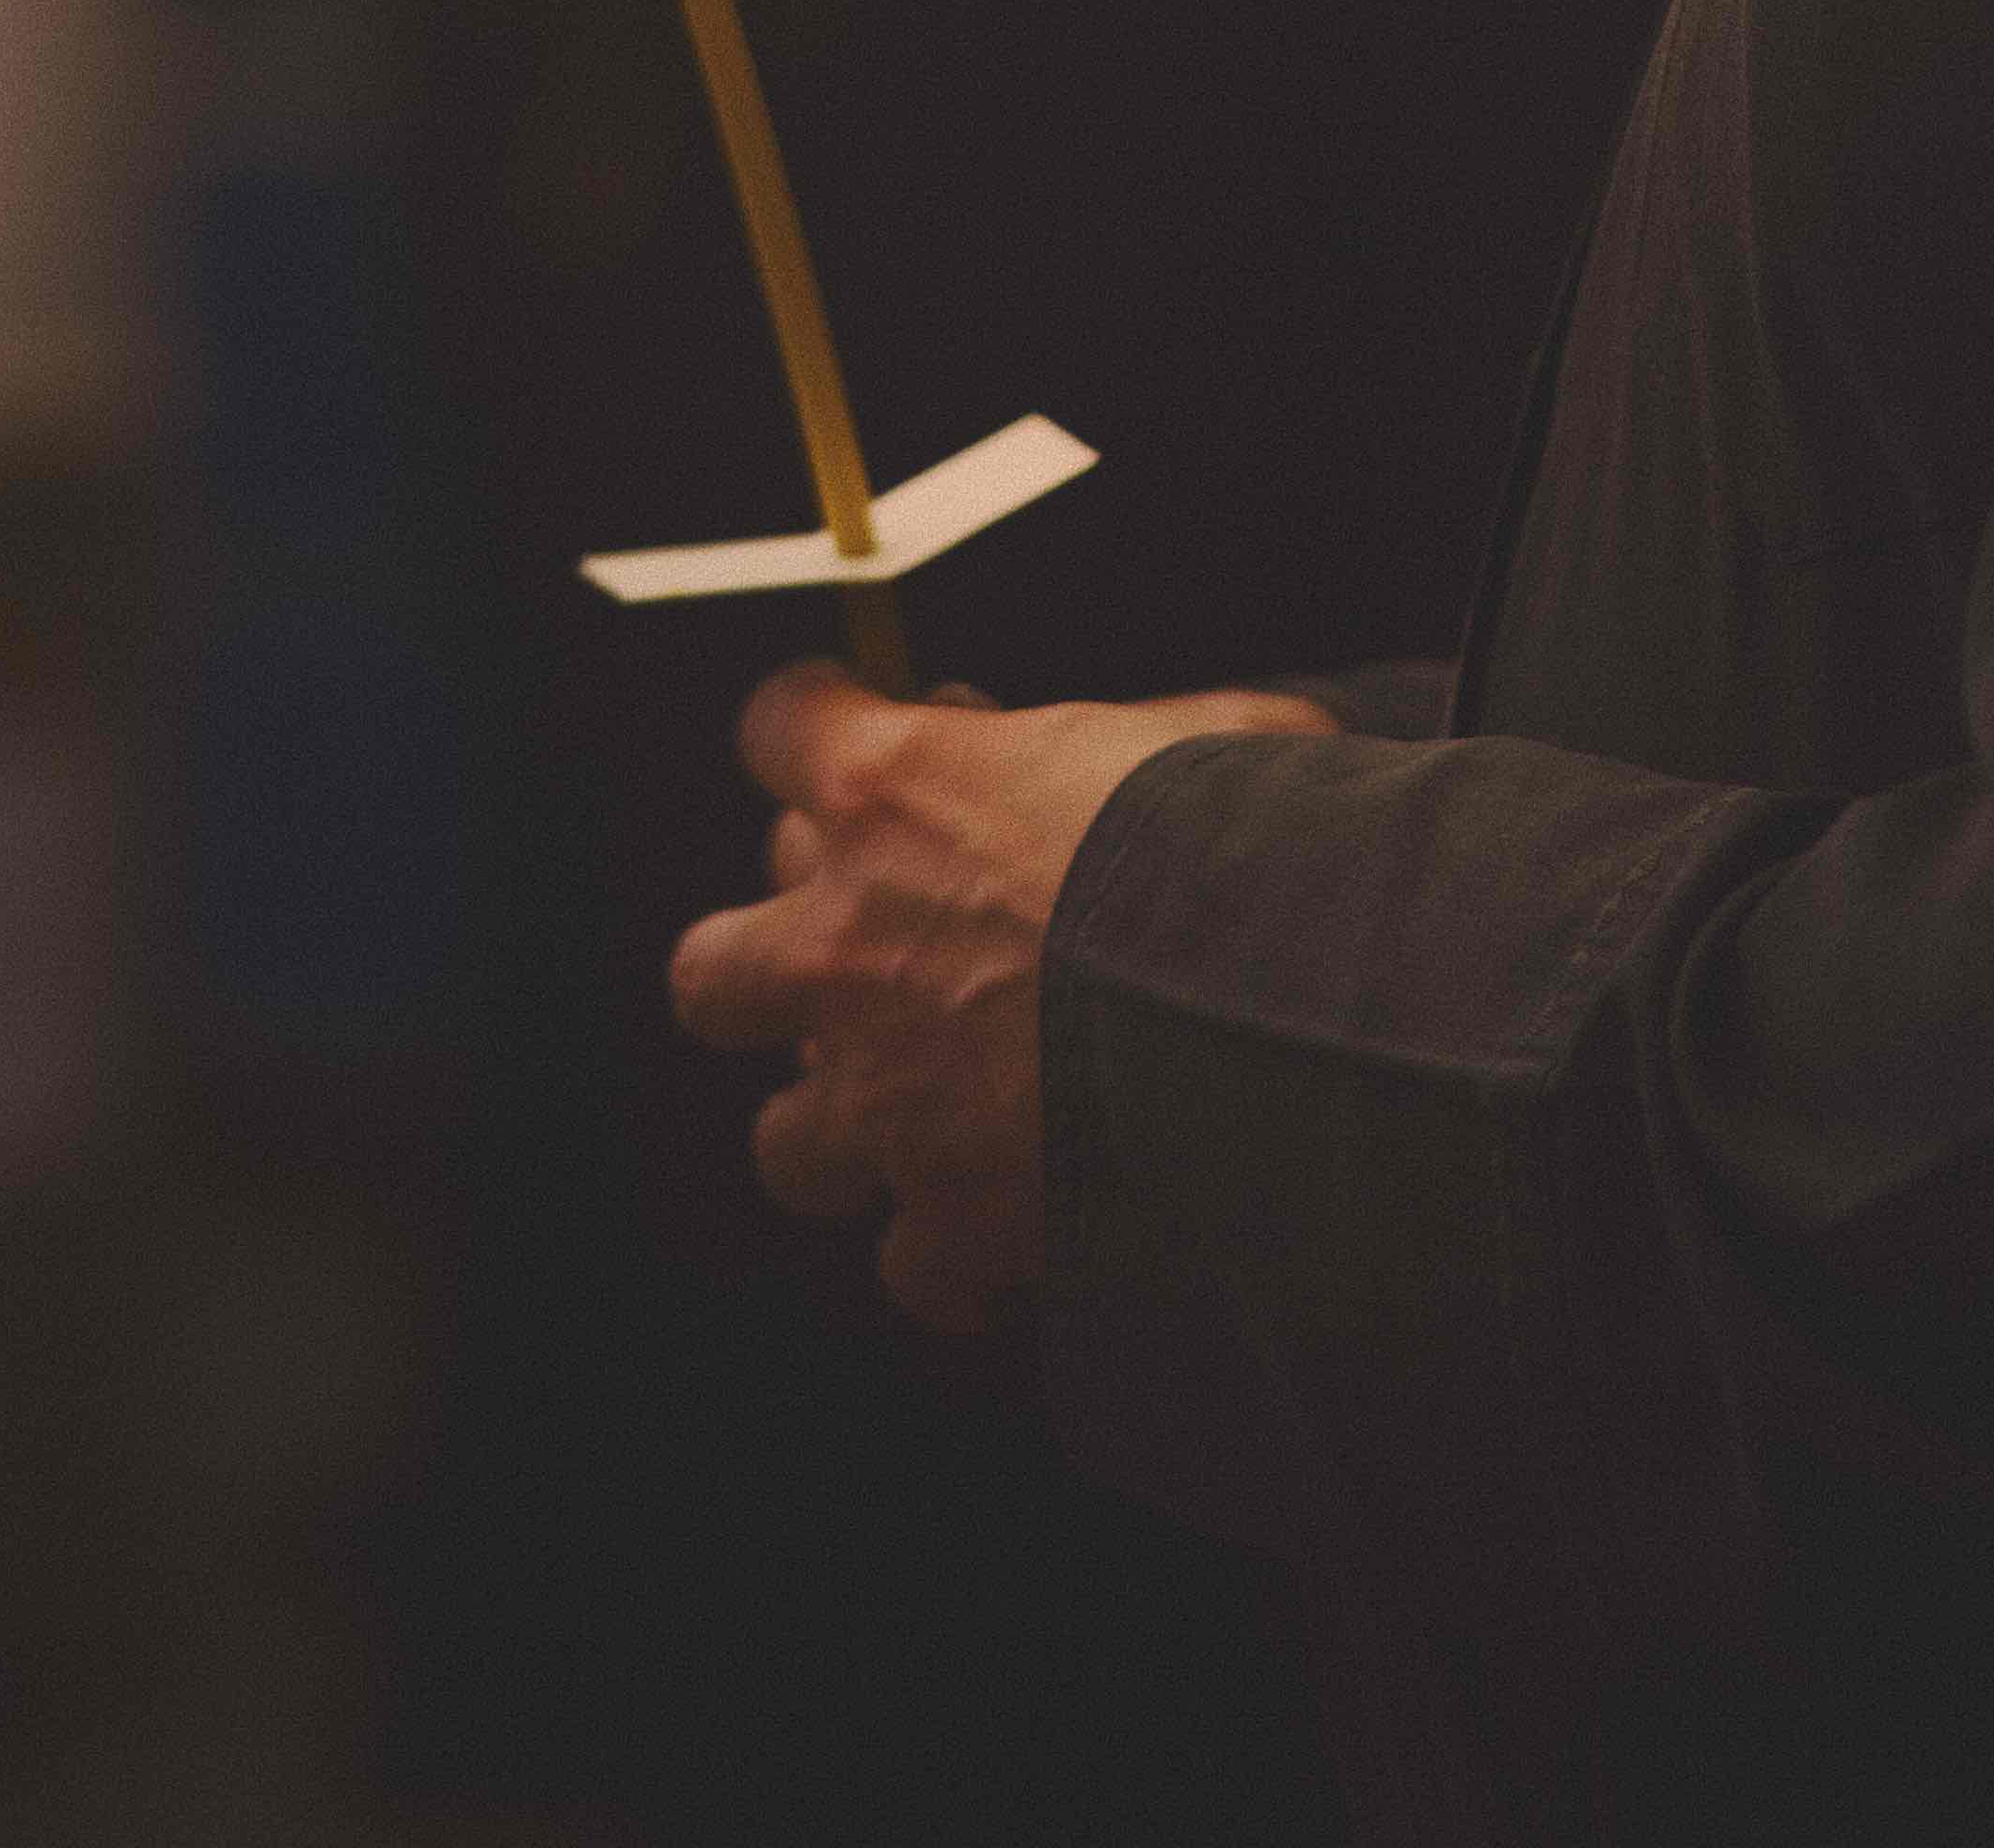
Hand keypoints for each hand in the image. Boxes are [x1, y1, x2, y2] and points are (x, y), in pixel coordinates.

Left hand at [668, 668, 1335, 1333]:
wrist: (1279, 1005)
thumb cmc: (1240, 837)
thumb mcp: (1202, 730)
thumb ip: (1147, 730)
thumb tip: (1174, 742)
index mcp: (897, 795)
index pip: (783, 727)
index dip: (809, 724)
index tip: (837, 724)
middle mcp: (852, 948)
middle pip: (714, 970)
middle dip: (761, 972)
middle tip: (850, 958)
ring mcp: (885, 1099)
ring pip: (786, 1145)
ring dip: (849, 1133)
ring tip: (925, 1122)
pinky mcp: (948, 1220)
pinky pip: (914, 1269)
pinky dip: (960, 1258)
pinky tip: (1015, 1241)